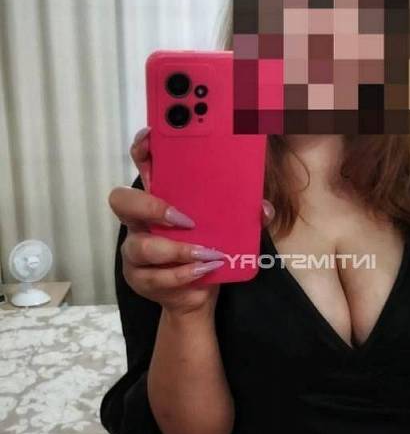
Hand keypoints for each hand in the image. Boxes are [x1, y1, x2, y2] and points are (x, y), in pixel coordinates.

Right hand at [107, 127, 274, 315]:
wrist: (197, 294)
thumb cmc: (207, 250)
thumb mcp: (228, 229)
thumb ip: (245, 215)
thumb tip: (263, 208)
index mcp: (160, 197)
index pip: (142, 163)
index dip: (143, 149)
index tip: (155, 138)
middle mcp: (140, 220)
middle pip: (122, 200)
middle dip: (150, 205)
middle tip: (183, 218)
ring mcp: (135, 250)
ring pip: (141, 246)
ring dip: (175, 250)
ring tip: (204, 253)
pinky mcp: (139, 278)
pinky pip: (154, 277)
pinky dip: (182, 275)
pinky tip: (202, 272)